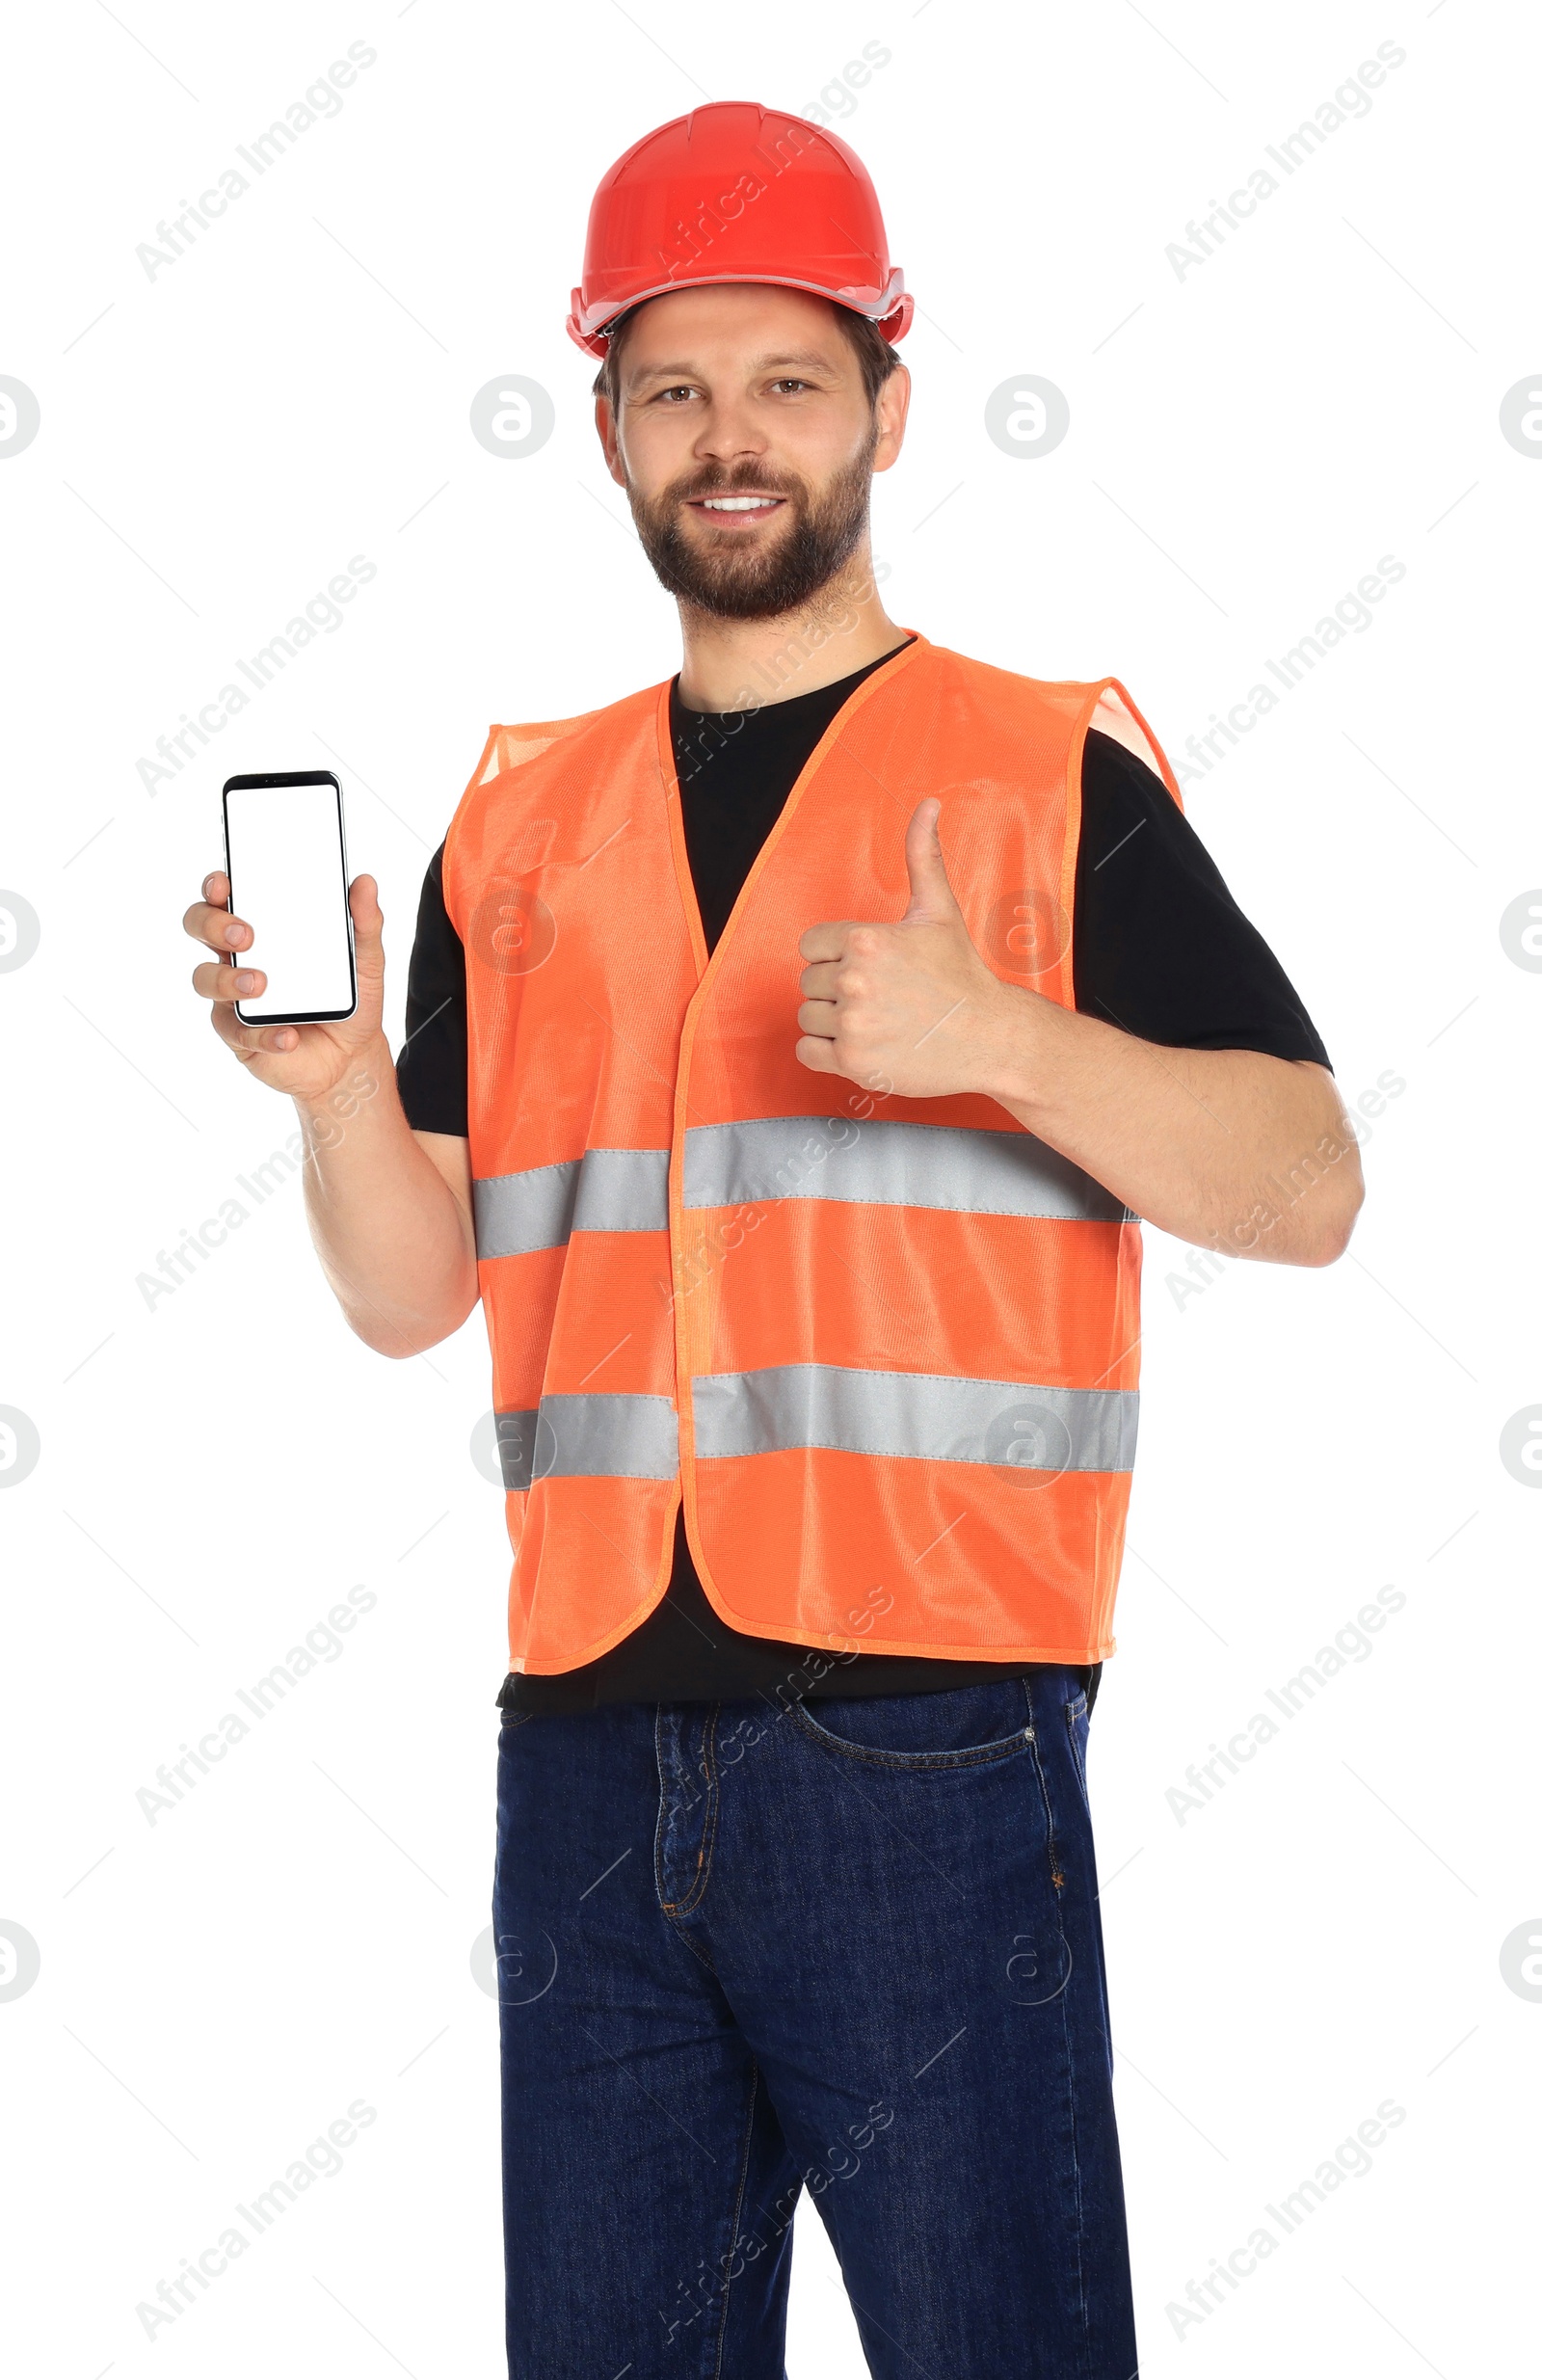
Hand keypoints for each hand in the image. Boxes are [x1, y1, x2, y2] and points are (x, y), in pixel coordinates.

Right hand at [184, 870, 387, 1103]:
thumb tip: (365, 882)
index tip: (225, 883)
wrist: (351, 1056)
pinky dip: (264, 1034)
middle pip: (200, 927)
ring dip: (228, 979)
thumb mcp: (366, 961)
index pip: (226, 897)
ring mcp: (234, 996)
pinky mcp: (240, 1034)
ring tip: (260, 984)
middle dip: (213, 925)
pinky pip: (238, 1031)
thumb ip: (365, 923)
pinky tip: (288, 1036)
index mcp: (263, 929)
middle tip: (245, 935)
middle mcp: (240, 958)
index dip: (216, 886)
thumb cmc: (348, 1000)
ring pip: (205, 979)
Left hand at [795, 798, 1025, 1099]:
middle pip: (808, 981)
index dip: (836, 955)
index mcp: (867, 939)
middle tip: (881, 997)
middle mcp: (855, 980)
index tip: (870, 967)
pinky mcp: (852, 1062)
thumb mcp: (938, 910)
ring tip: (875, 1020)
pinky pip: (806, 1052)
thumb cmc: (961, 975)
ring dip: (832, 1022)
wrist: (989, 1037)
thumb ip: (922, 855)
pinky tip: (862, 1043)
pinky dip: (826, 1052)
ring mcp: (853, 1023)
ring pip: (807, 1017)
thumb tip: (928, 804)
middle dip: (837, 989)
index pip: (811, 945)